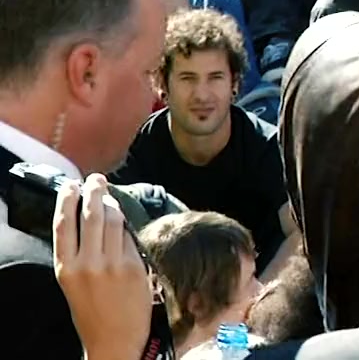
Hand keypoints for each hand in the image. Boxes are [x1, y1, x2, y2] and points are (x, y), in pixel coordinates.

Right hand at [54, 175, 152, 359]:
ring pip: (113, 221)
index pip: (63, 224)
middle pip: (91, 215)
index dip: (66, 200)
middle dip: (94, 192)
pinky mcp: (134, 266)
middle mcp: (87, 264)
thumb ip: (78, 253)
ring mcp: (113, 264)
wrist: (116, 338)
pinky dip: (125, 225)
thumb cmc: (92, 310)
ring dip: (112, 204)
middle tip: (97, 179)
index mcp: (66, 268)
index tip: (70, 185)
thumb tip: (88, 217)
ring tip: (110, 196)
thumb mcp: (73, 282)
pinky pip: (129, 237)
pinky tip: (123, 220)